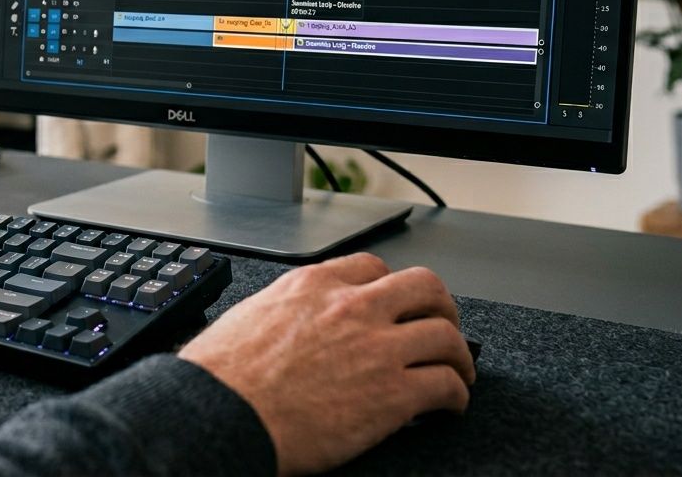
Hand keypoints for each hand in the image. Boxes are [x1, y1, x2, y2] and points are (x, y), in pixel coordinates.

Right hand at [178, 253, 474, 476]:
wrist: (222, 414)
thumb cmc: (223, 377)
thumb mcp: (250, 316)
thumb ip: (284, 311)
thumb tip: (289, 326)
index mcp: (312, 286)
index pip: (372, 267)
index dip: (391, 286)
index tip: (397, 303)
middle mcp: (350, 308)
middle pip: (424, 287)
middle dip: (441, 307)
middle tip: (441, 326)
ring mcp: (376, 348)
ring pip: (445, 336)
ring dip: (458, 355)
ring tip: (458, 371)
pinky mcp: (393, 393)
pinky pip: (445, 385)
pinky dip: (456, 395)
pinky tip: (450, 405)